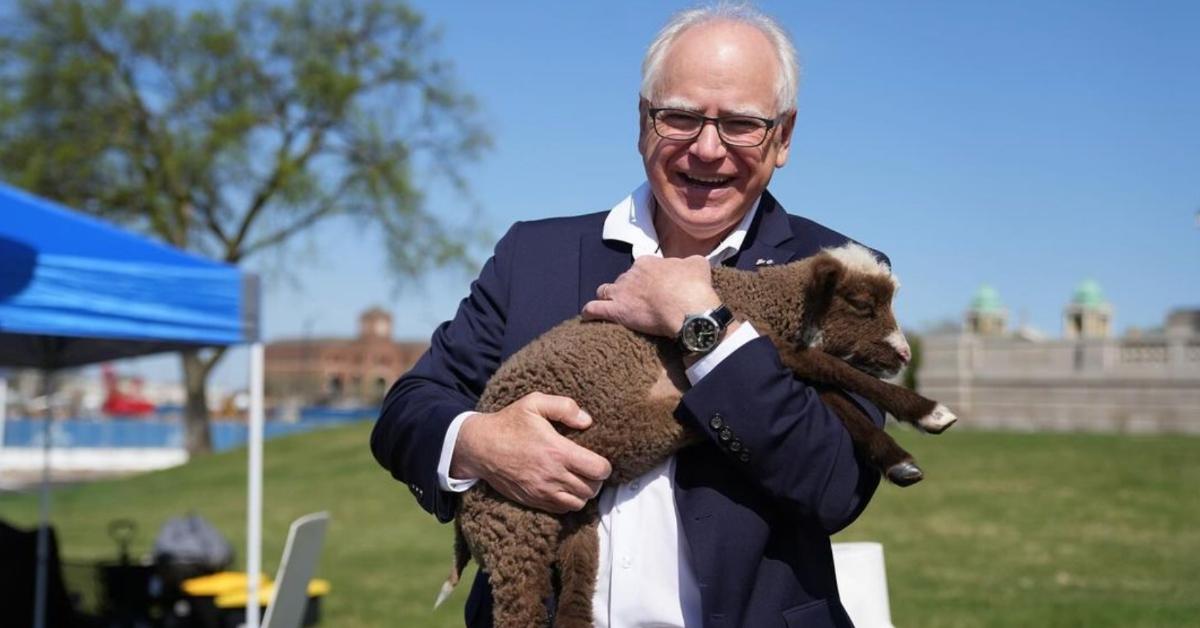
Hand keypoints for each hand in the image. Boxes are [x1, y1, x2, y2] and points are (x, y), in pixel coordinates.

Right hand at [451, 392, 611, 512]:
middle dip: (596, 479)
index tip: (599, 459)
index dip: (604, 466)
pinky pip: (562, 509)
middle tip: (589, 468)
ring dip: (584, 492)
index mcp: (557, 451)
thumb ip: (564, 407)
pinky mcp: (534, 500)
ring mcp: (542, 491)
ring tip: (579, 478)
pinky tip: (565, 487)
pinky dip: (569, 502)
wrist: (480, 447)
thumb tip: (587, 420)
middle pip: (592, 489)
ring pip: (579, 502)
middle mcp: (552, 475)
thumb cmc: (508, 423)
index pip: (598, 470)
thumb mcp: (534, 403)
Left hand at [581, 255, 719, 337]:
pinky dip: (590, 311)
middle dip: (628, 288)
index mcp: (649, 262)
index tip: (655, 287)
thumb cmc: (694, 287)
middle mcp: (631, 274)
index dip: (648, 278)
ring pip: (605, 290)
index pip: (642, 267)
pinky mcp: (615, 311)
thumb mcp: (698, 265)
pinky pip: (594, 309)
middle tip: (640, 301)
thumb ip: (689, 262)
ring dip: (607, 297)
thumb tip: (688, 264)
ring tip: (612, 306)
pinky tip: (589, 315)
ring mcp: (621, 292)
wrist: (688, 309)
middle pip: (624, 279)